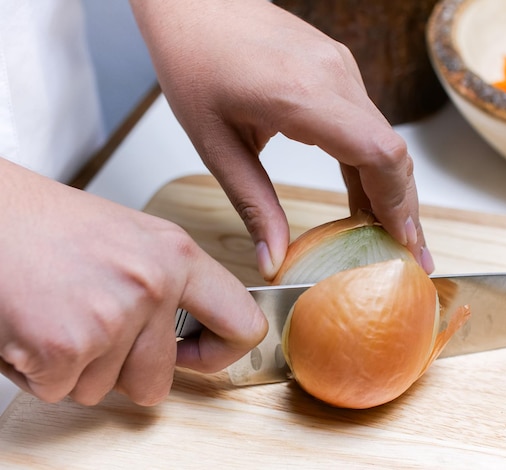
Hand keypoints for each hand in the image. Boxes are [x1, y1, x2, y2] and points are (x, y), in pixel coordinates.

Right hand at [0, 159, 266, 405]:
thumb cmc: (48, 223)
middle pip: (158, 382)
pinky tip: (31, 326)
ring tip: (57, 314)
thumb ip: (170, 286)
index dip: (221, 352)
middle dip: (121, 371)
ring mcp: (111, 317)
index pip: (242, 323)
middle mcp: (152, 285)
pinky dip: (37, 371)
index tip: (195, 354)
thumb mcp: (133, 240)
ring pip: (103, 390)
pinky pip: (58, 391)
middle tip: (90, 326)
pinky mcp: (65, 347)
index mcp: (177, 255)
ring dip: (75, 368)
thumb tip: (193, 336)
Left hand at [130, 0, 433, 279]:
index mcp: (303, 97)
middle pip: (393, 152)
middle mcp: (335, 77)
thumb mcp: (216, 145)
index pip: (379, 154)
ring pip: (384, 139)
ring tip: (388, 236)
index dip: (398, 204)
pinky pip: (366, 124)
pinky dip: (371, 164)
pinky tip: (363, 196)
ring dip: (390, 189)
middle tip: (410, 256)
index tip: (405, 246)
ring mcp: (341, 69)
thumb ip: (252, 206)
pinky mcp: (337, 69)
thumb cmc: (195, 63)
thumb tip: (273, 259)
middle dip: (404, 208)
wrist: (195, 4)